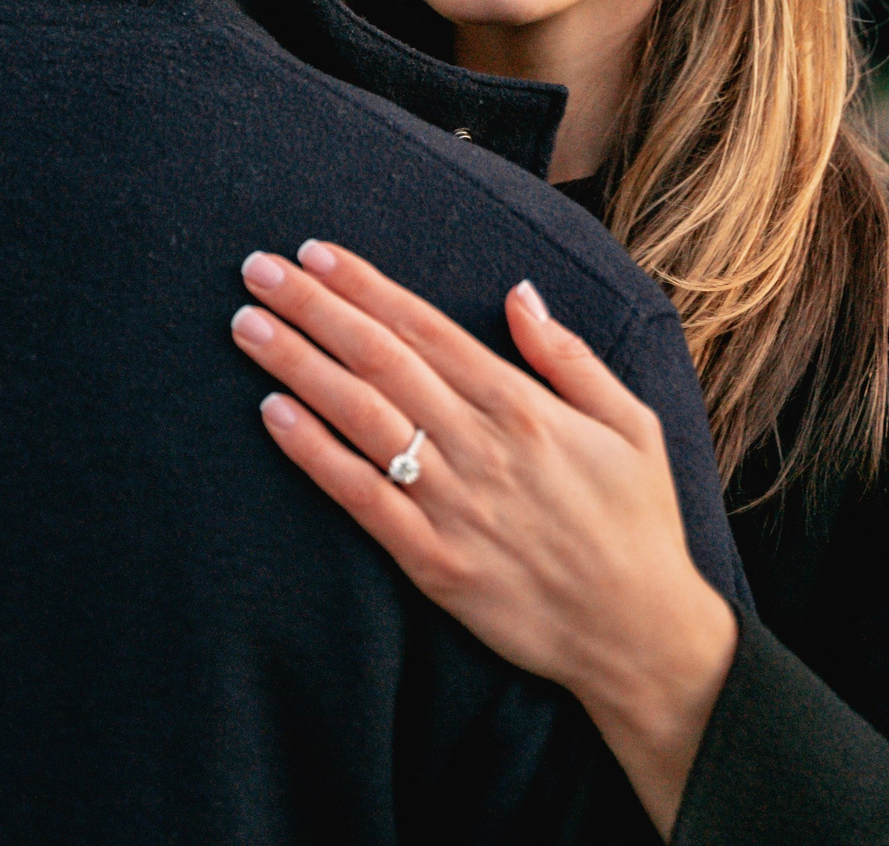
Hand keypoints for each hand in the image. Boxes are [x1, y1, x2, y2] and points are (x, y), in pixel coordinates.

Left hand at [230, 239, 736, 837]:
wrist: (641, 635)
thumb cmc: (637, 523)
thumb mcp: (630, 423)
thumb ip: (567, 356)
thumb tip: (519, 292)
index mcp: (523, 406)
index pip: (424, 328)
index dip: (364, 285)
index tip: (315, 253)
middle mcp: (480, 445)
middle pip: (379, 359)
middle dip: (312, 308)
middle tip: (257, 268)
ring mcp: (452, 504)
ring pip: (359, 416)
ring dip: (297, 365)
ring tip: (247, 324)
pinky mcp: (432, 561)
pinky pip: (359, 497)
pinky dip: (313, 452)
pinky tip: (271, 414)